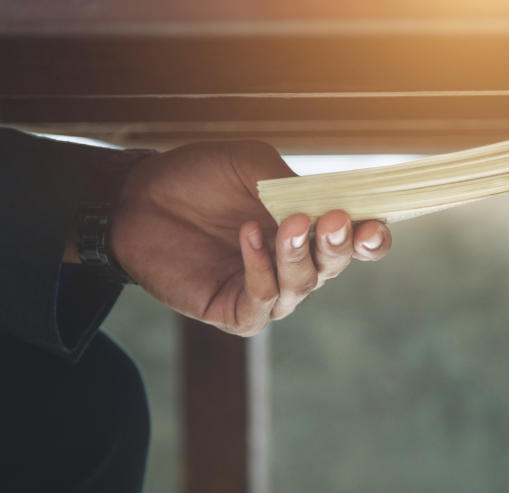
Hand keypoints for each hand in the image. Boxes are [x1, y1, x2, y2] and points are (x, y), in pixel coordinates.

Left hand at [108, 140, 391, 334]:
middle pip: (335, 265)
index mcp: (310, 228)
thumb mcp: (250, 165)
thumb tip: (324, 204)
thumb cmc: (198, 177)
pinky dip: (261, 270)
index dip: (372, 239)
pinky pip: (262, 301)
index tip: (372, 225)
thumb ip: (290, 183)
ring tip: (284, 223)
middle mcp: (296, 265)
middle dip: (339, 244)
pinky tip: (249, 236)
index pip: (357, 244)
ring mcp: (268, 291)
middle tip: (334, 219)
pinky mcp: (236, 312)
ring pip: (303, 284)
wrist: (137, 197)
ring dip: (297, 253)